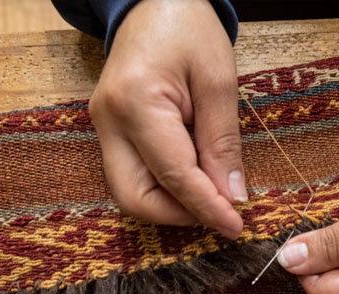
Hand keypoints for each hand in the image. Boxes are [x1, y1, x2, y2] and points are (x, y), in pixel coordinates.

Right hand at [89, 0, 245, 238]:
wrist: (152, 1)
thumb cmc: (188, 28)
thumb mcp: (218, 82)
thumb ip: (223, 143)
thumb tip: (232, 197)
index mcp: (135, 103)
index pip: (173, 175)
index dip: (206, 207)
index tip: (235, 226)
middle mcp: (109, 122)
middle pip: (134, 198)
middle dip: (179, 214)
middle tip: (221, 212)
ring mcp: (103, 128)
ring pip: (130, 193)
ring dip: (172, 203)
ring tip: (210, 191)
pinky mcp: (109, 132)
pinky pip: (133, 175)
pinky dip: (164, 186)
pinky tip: (193, 175)